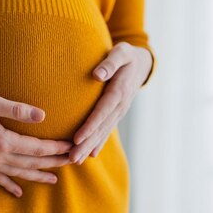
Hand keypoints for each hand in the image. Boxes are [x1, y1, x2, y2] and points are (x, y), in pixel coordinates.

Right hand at [0, 91, 73, 197]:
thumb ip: (17, 109)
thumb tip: (43, 115)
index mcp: (3, 141)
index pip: (37, 147)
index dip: (56, 147)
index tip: (72, 146)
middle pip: (32, 163)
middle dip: (54, 162)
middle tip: (73, 161)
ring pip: (19, 173)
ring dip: (38, 176)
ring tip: (54, 179)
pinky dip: (10, 186)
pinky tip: (19, 193)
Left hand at [69, 42, 152, 164]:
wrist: (141, 64)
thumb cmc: (126, 55)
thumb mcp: (121, 52)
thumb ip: (110, 63)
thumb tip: (97, 74)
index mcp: (119, 91)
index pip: (102, 111)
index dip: (91, 126)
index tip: (77, 138)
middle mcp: (120, 105)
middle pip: (101, 128)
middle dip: (86, 144)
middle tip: (71, 158)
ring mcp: (119, 111)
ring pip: (103, 132)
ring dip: (90, 147)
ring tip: (75, 160)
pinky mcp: (117, 113)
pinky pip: (107, 130)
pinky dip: (99, 143)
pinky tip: (91, 154)